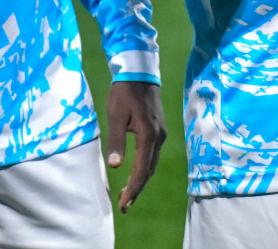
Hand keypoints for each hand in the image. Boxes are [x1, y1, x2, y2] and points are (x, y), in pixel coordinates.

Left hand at [105, 80, 165, 212]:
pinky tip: (135, 172)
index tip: (124, 203)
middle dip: (137, 189)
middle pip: (150, 170)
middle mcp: (159, 137)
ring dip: (141, 179)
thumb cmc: (124, 92)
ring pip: (153, 164)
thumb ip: (116, 140)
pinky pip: (153, 155)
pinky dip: (145, 168)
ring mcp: (161, 133)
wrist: (140, 71)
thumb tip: (115, 166)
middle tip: (124, 205)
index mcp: (149, 135)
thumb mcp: (115, 115)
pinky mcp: (159, 130)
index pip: (142, 169)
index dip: (134, 188)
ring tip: (128, 194)